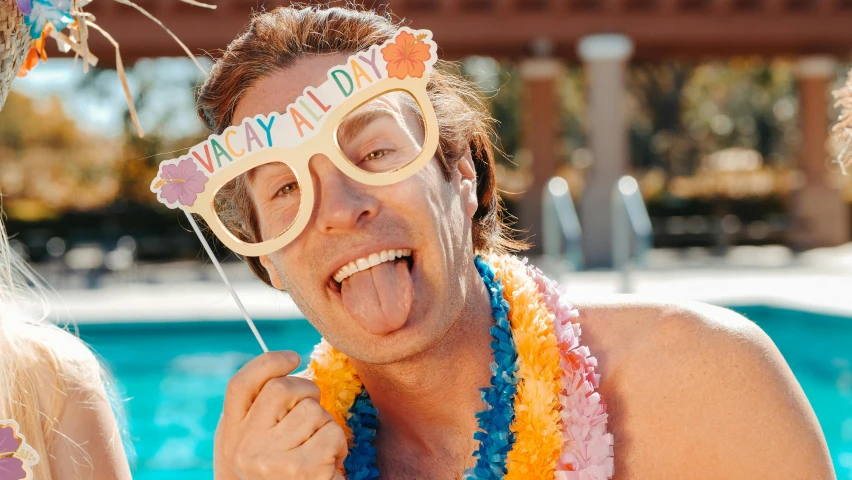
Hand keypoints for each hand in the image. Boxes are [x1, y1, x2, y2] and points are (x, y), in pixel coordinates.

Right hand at [214, 351, 346, 479]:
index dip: (268, 362)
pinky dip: (339, 445)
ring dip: (326, 425)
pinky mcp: (300, 469)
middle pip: (280, 389)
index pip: (240, 385)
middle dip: (307, 392)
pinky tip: (329, 464)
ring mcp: (270, 458)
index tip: (292, 358)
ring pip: (312, 410)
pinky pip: (331, 432)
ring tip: (319, 449)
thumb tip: (288, 370)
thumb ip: (260, 413)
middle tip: (314, 415)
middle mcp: (244, 446)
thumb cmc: (279, 476)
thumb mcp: (256, 446)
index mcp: (230, 435)